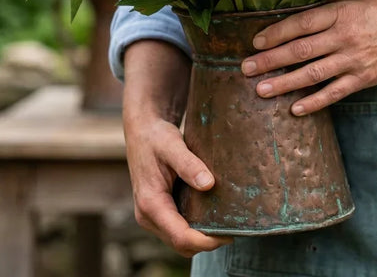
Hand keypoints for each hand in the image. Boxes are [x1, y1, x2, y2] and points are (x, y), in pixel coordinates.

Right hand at [124, 115, 232, 256]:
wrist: (143, 131)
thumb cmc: (156, 137)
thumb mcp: (172, 145)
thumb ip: (189, 165)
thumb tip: (209, 184)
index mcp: (150, 204)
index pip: (180, 236)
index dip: (205, 241)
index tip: (229, 235)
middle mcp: (147, 216)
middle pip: (180, 245)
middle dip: (206, 243)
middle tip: (233, 230)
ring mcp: (151, 217)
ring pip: (179, 242)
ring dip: (201, 239)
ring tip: (225, 225)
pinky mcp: (158, 213)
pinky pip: (177, 231)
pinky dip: (194, 231)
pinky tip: (211, 218)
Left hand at [241, 0, 376, 114]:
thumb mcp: (354, 0)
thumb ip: (325, 5)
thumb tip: (292, 9)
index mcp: (340, 13)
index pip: (301, 23)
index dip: (276, 33)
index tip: (255, 42)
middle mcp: (345, 36)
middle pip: (300, 50)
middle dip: (270, 60)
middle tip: (245, 68)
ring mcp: (354, 60)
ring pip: (313, 74)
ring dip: (284, 83)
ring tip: (261, 91)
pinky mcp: (363, 79)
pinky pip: (335, 93)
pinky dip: (315, 102)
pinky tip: (295, 109)